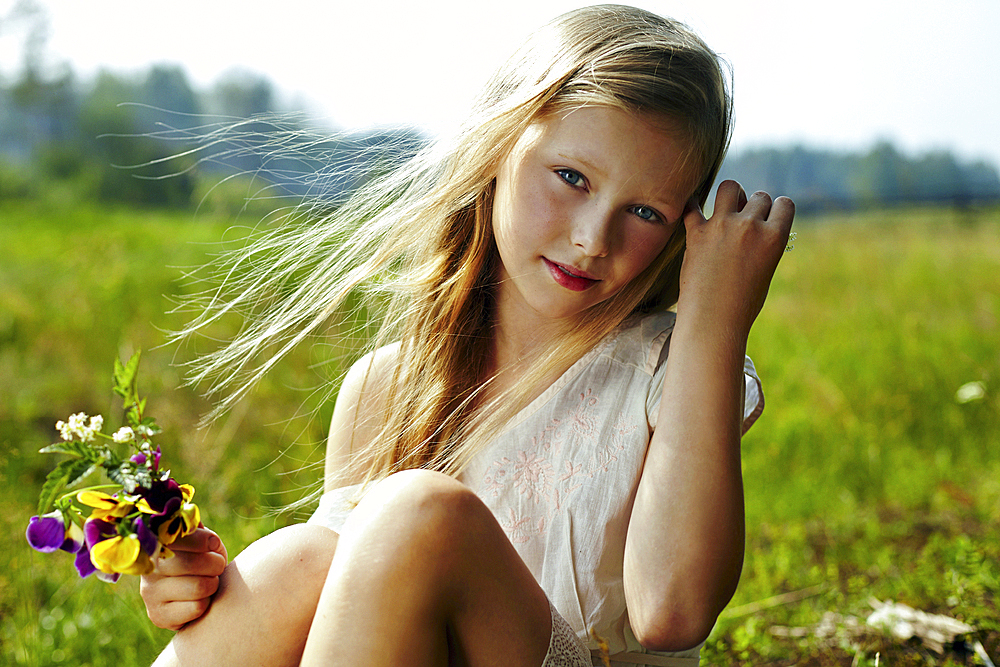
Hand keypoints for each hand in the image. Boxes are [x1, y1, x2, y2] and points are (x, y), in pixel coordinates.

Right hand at [140, 526, 228, 630]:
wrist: (196, 594)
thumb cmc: (201, 559)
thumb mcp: (199, 539)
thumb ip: (194, 526)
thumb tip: (188, 514)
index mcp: (157, 542)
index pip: (176, 537)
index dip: (202, 540)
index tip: (214, 544)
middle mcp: (148, 567)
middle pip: (191, 563)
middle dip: (215, 564)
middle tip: (217, 565)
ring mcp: (149, 593)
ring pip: (198, 587)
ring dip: (213, 584)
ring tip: (210, 582)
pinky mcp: (158, 616)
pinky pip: (196, 607)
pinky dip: (207, 604)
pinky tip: (200, 600)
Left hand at [678, 180, 794, 336]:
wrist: (713, 322)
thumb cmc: (742, 304)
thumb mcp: (765, 271)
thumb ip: (763, 243)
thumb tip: (756, 221)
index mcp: (775, 237)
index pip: (785, 204)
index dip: (777, 211)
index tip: (769, 221)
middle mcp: (750, 227)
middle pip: (759, 196)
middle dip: (754, 206)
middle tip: (745, 225)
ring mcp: (722, 227)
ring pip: (729, 187)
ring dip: (730, 196)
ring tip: (724, 212)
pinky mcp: (696, 233)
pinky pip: (693, 206)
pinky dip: (692, 207)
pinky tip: (694, 214)